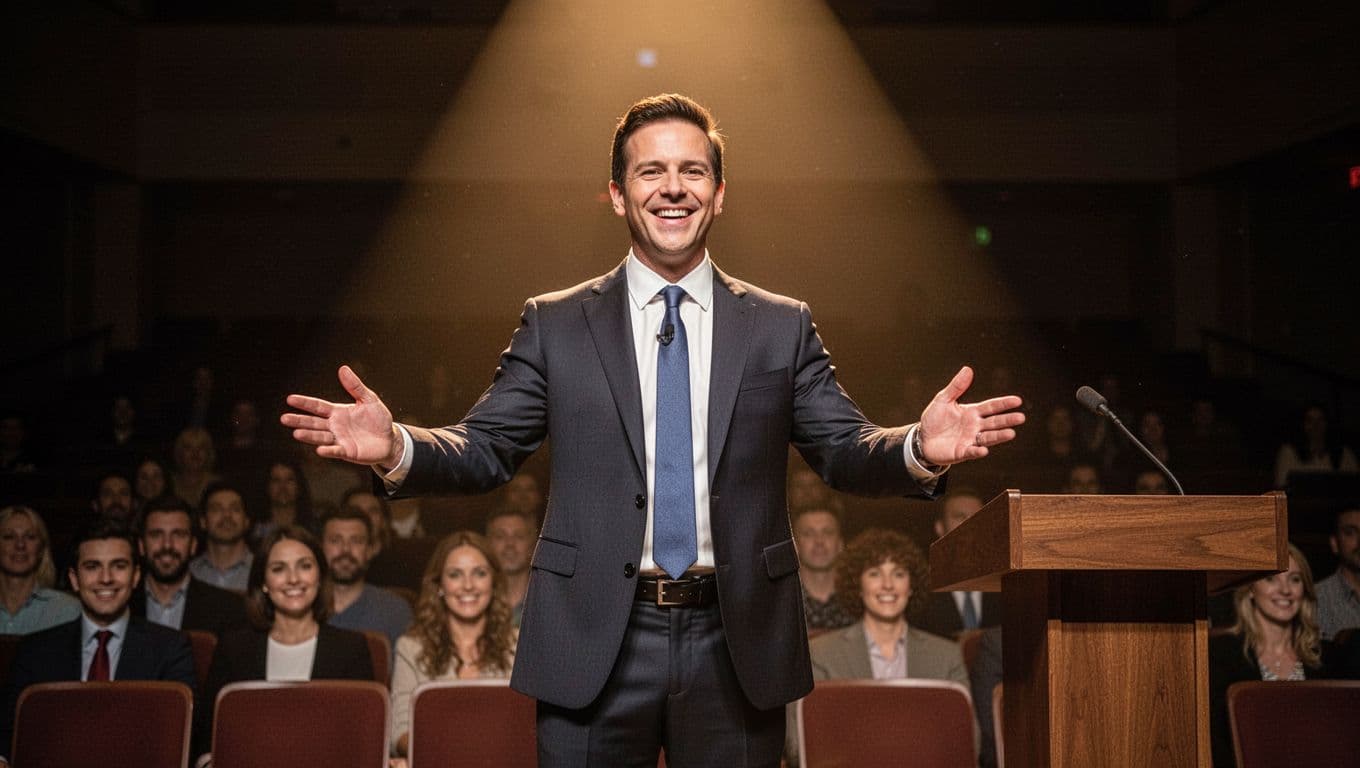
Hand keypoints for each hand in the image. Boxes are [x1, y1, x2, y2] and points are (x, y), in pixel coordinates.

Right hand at [280, 365, 401, 467]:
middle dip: (299, 420)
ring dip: (309, 436)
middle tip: (284, 418)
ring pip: (320, 437)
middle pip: (313, 422)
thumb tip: (343, 368)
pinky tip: (319, 450)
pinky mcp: (347, 452)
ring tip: (296, 433)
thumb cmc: (378, 419)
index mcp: (337, 412)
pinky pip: (336, 451)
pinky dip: (328, 451)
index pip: (318, 406)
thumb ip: (355, 386)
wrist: (390, 439)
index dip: (305, 403)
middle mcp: (335, 426)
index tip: (290, 399)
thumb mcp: (368, 399)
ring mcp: (339, 439)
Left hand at [918, 366, 1024, 465]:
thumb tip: (967, 369)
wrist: (922, 439)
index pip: (991, 406)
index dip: (1004, 404)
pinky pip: (972, 452)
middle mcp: (975, 426)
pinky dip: (978, 451)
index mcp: (972, 412)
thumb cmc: (934, 420)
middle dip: (1007, 420)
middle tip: (1021, 418)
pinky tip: (984, 450)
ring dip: (999, 436)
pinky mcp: (962, 452)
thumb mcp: (943, 400)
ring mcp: (970, 440)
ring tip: (1011, 433)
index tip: (1017, 400)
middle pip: (994, 422)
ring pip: (988, 437)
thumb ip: (956, 386)